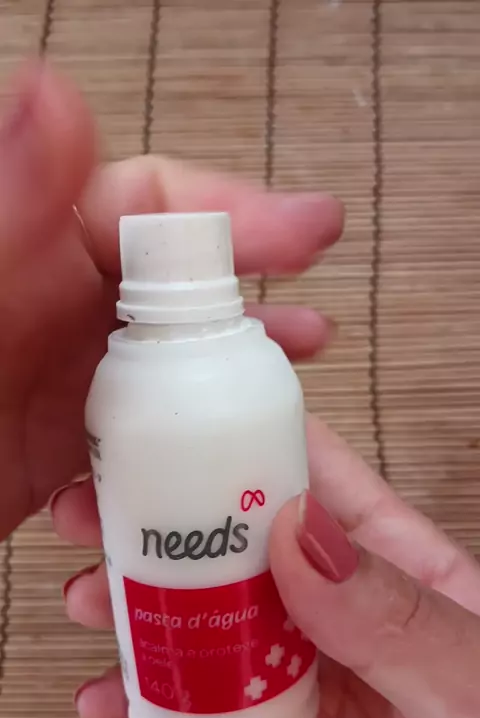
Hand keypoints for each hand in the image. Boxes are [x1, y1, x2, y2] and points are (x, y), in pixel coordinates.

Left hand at [0, 61, 342, 539]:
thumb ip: (13, 207)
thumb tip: (52, 92)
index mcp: (39, 251)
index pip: (148, 203)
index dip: (232, 208)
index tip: (304, 232)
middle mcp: (65, 304)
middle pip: (177, 272)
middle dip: (256, 268)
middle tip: (317, 270)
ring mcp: (77, 372)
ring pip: (180, 345)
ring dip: (245, 343)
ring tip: (305, 345)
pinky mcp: (83, 436)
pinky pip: (159, 421)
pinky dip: (204, 425)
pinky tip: (233, 438)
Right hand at [56, 417, 479, 717]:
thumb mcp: (474, 684)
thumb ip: (391, 615)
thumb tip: (298, 530)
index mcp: (400, 571)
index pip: (317, 484)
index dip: (247, 443)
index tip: (174, 424)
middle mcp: (344, 617)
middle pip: (242, 549)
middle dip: (166, 523)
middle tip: (98, 507)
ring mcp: (308, 684)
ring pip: (210, 626)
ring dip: (145, 606)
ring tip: (92, 596)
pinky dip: (150, 705)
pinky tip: (111, 699)